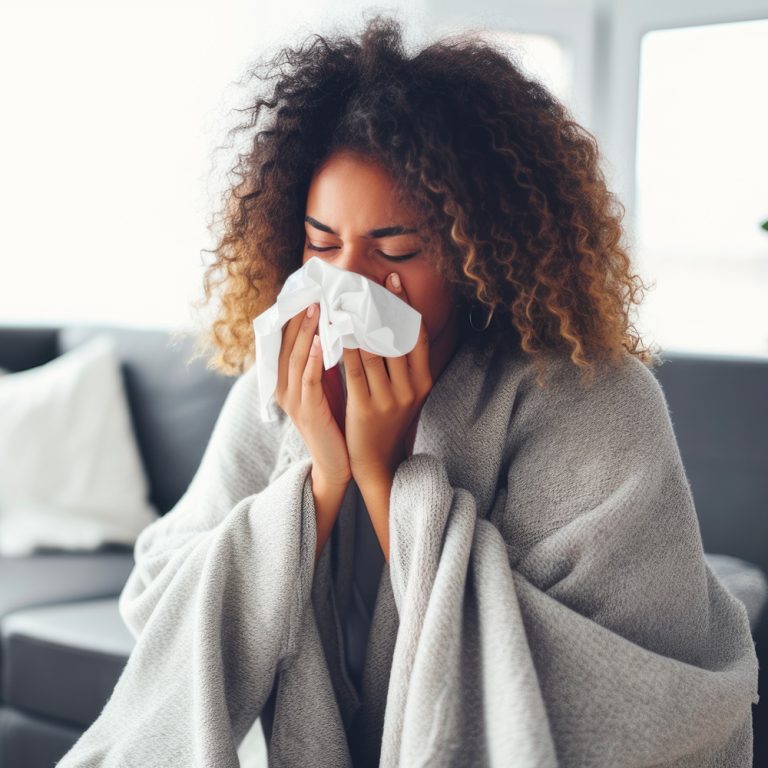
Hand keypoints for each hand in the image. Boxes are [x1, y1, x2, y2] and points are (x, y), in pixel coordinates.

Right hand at [274, 302, 351, 487]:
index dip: (294, 316)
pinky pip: (308, 381)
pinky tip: (323, 343)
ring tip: (315, 309)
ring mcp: (292, 400)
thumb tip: (340, 326)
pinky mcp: (307, 412)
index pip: (286, 341)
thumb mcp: (329, 384)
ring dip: (305, 333)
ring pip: (295, 358)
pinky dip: (313, 360)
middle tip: (311, 292)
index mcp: (287, 379)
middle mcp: (284, 387)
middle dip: (297, 318)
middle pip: (286, 345)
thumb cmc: (335, 420)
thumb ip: (327, 360)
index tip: (306, 291)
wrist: (337, 463)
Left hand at [342, 272, 432, 490]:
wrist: (377, 461)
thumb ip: (403, 362)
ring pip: (372, 350)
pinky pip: (353, 369)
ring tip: (343, 300)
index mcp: (424, 381)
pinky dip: (343, 347)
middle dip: (378, 307)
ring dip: (356, 323)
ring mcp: (390, 399)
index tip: (392, 279)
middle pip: (395, 337)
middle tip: (362, 282)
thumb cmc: (388, 419)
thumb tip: (392, 320)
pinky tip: (333, 330)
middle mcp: (411, 388)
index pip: (416, 333)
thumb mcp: (405, 392)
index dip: (404, 304)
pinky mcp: (367, 408)